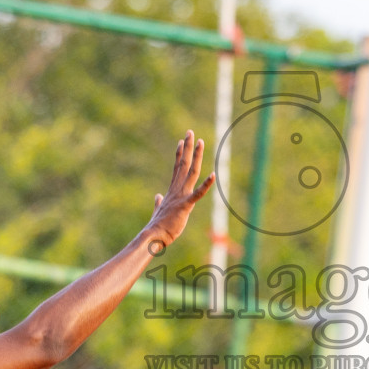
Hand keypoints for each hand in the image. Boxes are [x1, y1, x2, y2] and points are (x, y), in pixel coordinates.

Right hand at [145, 130, 215, 247]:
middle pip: (183, 164)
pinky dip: (207, 184)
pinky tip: (214, 175)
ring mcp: (181, 195)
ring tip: (200, 142)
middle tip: (190, 132)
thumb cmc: (158, 226)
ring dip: (196, 156)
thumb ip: (158, 202)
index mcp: (172, 190)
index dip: (179, 154)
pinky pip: (198, 193)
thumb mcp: (159, 210)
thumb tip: (157, 196)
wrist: (154, 236)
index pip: (176, 168)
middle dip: (187, 147)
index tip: (181, 141)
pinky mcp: (185, 205)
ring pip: (191, 172)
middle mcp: (177, 189)